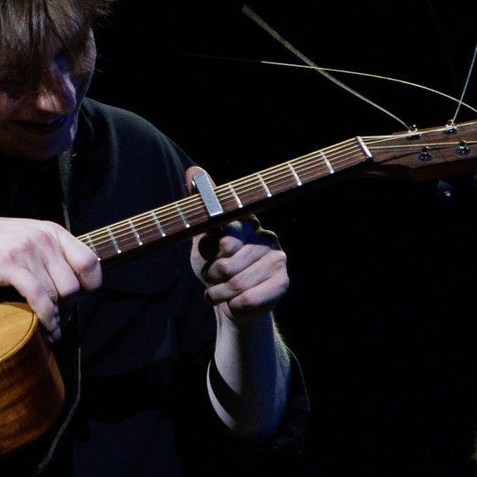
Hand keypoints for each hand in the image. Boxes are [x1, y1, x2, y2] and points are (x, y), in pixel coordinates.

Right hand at [0, 214, 100, 337]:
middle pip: (72, 285)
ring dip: (55, 318)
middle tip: (60, 322)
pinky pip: (38, 297)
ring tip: (51, 330)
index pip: (89, 262)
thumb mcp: (28, 237)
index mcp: (53, 232)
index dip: (90, 285)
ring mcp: (27, 250)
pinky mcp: (10, 265)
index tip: (80, 298)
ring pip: (56, 294)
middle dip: (68, 309)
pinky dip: (45, 316)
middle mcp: (44, 239)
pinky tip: (45, 327)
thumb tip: (76, 285)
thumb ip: (51, 254)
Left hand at [189, 186, 286, 317]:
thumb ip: (199, 205)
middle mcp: (266, 236)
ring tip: (219, 290)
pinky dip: (233, 306)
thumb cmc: (214, 266)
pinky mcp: (283, 283)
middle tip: (212, 277)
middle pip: (227, 265)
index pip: (225, 238)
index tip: (212, 255)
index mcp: (247, 221)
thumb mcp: (201, 237)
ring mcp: (278, 259)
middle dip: (212, 277)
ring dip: (218, 294)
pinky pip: (248, 300)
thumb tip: (193, 171)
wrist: (230, 301)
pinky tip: (234, 302)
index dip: (212, 252)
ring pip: (236, 284)